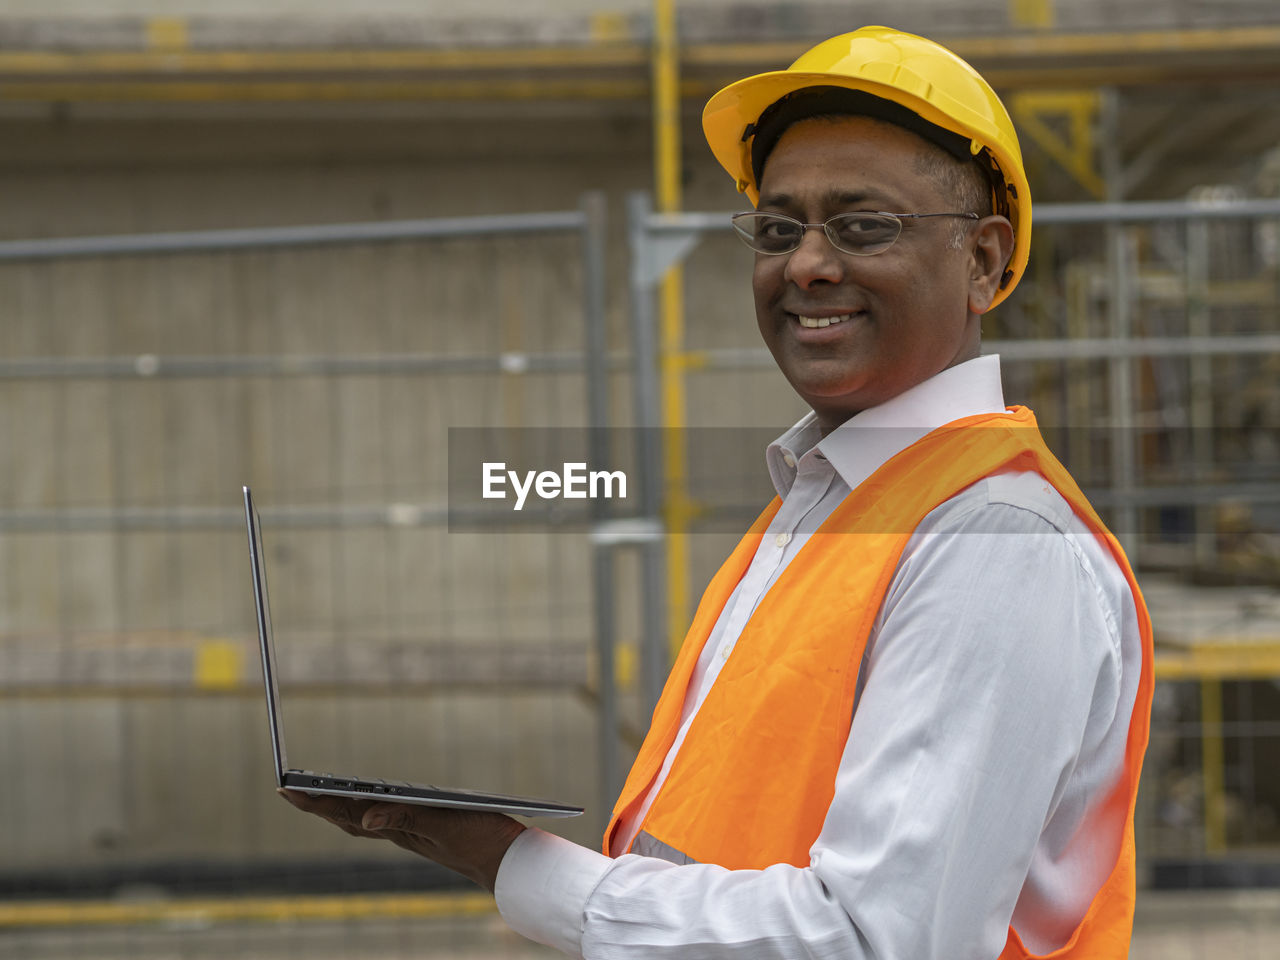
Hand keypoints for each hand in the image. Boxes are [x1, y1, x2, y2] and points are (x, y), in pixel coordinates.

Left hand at [279, 789, 526, 891]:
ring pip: (364, 821)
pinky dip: (366, 811)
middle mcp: (401, 832)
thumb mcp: (445, 824)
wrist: (509, 863)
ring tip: (316, 795)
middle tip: (289, 789)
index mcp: (400, 829)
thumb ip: (407, 817)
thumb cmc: (482, 841)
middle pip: (349, 818)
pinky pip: (385, 821)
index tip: (287, 789)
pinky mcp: (426, 831)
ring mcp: (412, 834)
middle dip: (318, 805)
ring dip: (338, 808)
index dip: (316, 803)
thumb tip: (364, 816)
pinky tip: (365, 806)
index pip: (348, 814)